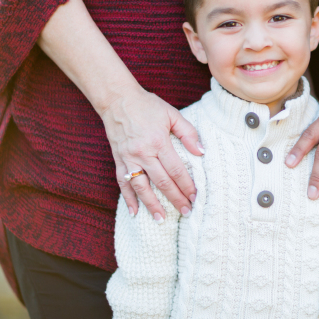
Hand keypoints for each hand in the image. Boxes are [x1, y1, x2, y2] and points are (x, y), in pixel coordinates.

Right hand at [99, 88, 203, 220]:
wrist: (117, 99)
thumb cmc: (147, 105)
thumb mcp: (172, 114)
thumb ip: (188, 132)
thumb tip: (201, 152)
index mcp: (158, 141)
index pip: (176, 169)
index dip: (186, 185)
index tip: (195, 197)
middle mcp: (142, 153)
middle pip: (162, 182)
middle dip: (175, 198)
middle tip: (186, 212)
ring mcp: (128, 158)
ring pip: (141, 187)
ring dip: (152, 205)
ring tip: (161, 219)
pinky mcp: (118, 160)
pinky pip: (122, 183)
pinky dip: (128, 199)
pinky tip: (135, 212)